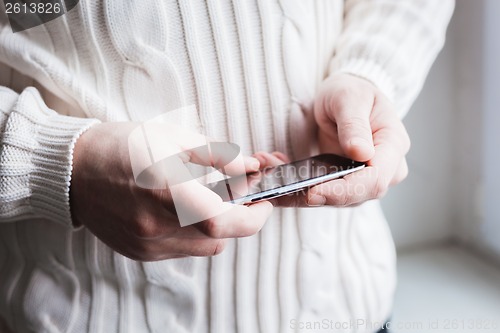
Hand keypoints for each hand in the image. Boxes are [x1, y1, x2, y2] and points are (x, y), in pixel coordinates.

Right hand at [70, 122, 272, 260]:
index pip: (224, 220)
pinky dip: (193, 233)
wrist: (73, 169)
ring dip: (216, 227)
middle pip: (219, 237)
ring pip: (203, 246)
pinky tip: (180, 211)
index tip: (263, 204)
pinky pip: (182, 250)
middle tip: (237, 196)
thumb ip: (218, 156)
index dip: (254, 217)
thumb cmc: (122, 146)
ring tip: (205, 200)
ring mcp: (147, 243)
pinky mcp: (140, 252)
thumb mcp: (173, 137)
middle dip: (238, 219)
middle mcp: (156, 225)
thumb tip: (249, 168)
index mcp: (166, 191)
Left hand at [262, 73, 409, 206]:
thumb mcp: (350, 97)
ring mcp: (363, 180)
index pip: (374, 180)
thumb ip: (354, 124)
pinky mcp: (343, 183)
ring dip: (297, 192)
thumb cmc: (353, 91)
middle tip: (277, 185)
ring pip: (333, 200)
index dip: (344, 190)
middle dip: (313, 194)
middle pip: (354, 197)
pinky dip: (295, 188)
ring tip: (267, 174)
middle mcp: (383, 170)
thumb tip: (362, 154)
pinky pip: (320, 192)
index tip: (313, 191)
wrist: (347, 97)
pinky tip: (273, 174)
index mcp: (393, 146)